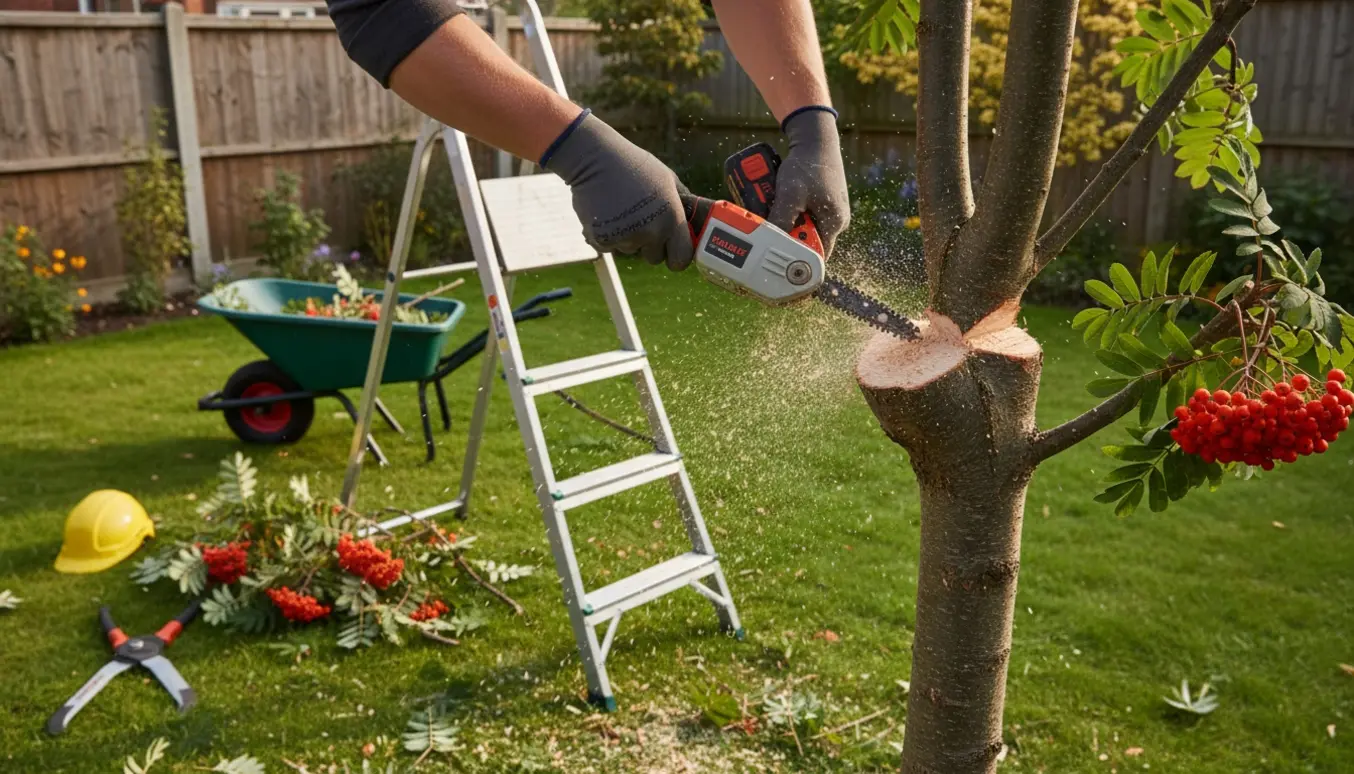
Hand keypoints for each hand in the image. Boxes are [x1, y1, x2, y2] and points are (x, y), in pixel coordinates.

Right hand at [543, 112, 694, 270]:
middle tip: (639, 219)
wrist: (594, 158)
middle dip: (649, 245)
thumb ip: (682, 204)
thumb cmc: (633, 165)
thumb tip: (693, 223)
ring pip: (630, 250)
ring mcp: (626, 237)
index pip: (681, 258)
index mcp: (671, 217)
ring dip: (626, 236)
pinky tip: (606, 211)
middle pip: (654, 258)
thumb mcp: (667, 179)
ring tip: (620, 208)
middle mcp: (651, 231)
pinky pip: (609, 246)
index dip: (676, 257)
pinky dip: (607, 234)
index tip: (671, 251)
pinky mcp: (602, 240)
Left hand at [768, 108, 850, 256]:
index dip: (796, 260)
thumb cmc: (808, 164)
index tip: (775, 259)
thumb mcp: (791, 194)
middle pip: (805, 241)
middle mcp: (834, 220)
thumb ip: (781, 220)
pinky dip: (786, 211)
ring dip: (783, 221)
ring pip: (800, 227)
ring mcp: (827, 210)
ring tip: (772, 208)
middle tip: (769, 226)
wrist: (815, 138)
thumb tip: (769, 244)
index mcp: (834, 223)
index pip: (815, 256)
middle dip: (785, 235)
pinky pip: (799, 214)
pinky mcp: (818, 202)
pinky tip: (777, 201)